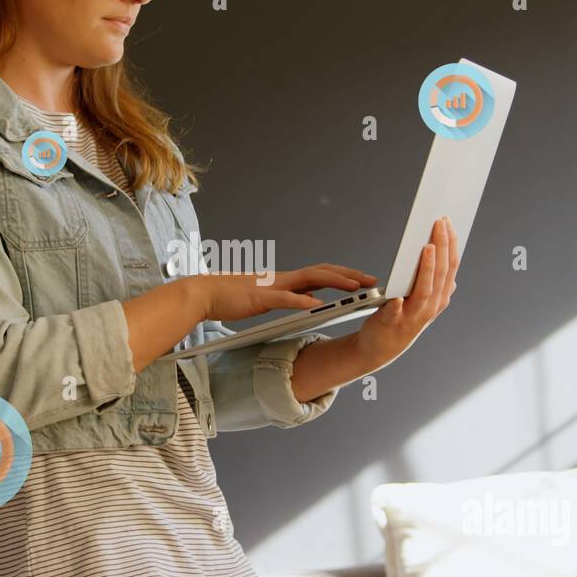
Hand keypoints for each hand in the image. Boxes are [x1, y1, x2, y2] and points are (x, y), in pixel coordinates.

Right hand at [187, 264, 377, 322]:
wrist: (203, 294)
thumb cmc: (230, 299)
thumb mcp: (266, 300)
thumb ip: (288, 299)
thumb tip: (311, 303)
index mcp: (284, 280)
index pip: (320, 274)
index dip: (343, 275)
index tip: (363, 280)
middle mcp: (282, 278)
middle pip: (323, 272)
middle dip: (349, 275)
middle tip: (373, 280)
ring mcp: (272, 286)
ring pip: (310, 279)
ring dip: (335, 282)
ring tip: (355, 288)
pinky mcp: (259, 298)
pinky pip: (284, 299)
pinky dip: (301, 301)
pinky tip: (317, 305)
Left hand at [352, 217, 457, 369]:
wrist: (380, 347)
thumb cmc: (401, 317)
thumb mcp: (423, 300)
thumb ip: (435, 282)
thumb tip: (447, 260)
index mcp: (439, 297)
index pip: (450, 266)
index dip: (451, 243)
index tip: (447, 222)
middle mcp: (431, 306)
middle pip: (440, 273)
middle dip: (442, 245)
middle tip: (438, 223)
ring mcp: (413, 316)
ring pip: (425, 289)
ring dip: (427, 267)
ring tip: (427, 246)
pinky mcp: (392, 323)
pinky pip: (396, 311)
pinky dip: (398, 303)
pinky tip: (398, 294)